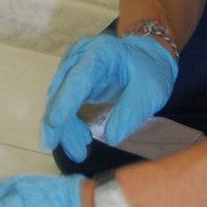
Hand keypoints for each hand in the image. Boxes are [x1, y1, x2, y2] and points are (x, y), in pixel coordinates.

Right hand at [42, 33, 178, 161]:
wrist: (149, 59)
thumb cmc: (151, 72)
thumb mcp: (150, 92)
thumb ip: (131, 113)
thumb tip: (111, 138)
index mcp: (102, 52)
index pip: (78, 79)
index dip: (64, 102)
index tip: (55, 124)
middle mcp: (80, 55)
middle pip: (61, 91)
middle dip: (62, 125)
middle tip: (77, 154)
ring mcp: (73, 65)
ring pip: (57, 100)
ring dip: (65, 129)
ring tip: (80, 152)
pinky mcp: (71, 77)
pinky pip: (62, 103)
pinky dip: (68, 123)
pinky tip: (79, 138)